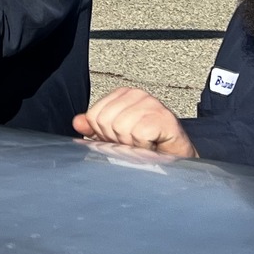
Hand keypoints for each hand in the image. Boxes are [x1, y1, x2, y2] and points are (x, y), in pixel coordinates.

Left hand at [73, 87, 197, 156]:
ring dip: (132, 144)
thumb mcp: (115, 136)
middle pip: (105, 121)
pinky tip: (153, 144)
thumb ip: (95, 128)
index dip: (103, 134)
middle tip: (134, 143)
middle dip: (117, 140)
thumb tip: (78, 122)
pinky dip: (144, 146)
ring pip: (121, 128)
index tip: (121, 138)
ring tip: (143, 144)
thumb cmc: (147, 146)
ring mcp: (151, 103)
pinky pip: (138, 134)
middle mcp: (136, 94)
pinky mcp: (162, 116)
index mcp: (122, 95)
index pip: (94, 115)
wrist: (176, 158)